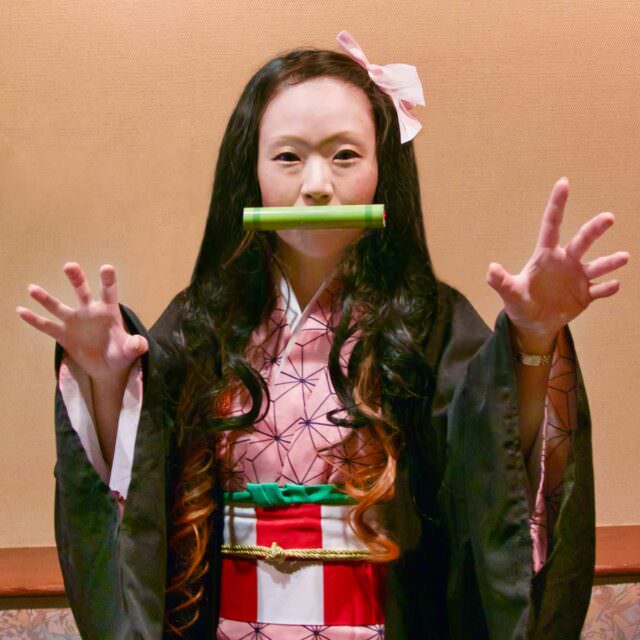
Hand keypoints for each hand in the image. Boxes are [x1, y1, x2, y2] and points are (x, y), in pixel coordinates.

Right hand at [16, 262, 147, 380]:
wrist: (109, 368)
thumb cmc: (122, 353)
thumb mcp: (130, 350)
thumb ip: (135, 345)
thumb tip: (139, 343)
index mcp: (109, 311)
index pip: (109, 293)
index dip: (108, 280)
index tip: (106, 268)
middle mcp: (90, 312)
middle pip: (82, 291)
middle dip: (76, 278)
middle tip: (70, 266)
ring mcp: (75, 322)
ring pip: (59, 307)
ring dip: (45, 298)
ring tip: (32, 288)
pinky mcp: (64, 335)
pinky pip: (47, 326)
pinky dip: (34, 320)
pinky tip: (21, 310)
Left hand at [486, 177, 629, 346]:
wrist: (533, 324)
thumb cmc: (520, 304)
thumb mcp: (510, 294)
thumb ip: (501, 282)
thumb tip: (491, 269)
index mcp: (545, 256)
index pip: (552, 225)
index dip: (557, 205)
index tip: (563, 182)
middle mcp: (565, 262)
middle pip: (581, 242)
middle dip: (594, 230)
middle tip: (608, 218)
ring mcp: (578, 277)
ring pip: (598, 265)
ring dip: (610, 262)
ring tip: (623, 258)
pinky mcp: (586, 295)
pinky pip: (600, 289)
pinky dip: (607, 288)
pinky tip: (614, 285)